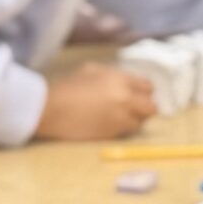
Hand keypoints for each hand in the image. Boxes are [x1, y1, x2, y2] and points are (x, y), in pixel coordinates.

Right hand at [35, 64, 158, 141]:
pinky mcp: (111, 133)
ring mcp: (119, 117)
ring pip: (140, 122)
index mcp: (120, 79)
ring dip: (134, 120)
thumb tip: (126, 82)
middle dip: (145, 108)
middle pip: (151, 107)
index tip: (139, 96)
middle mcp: (124, 98)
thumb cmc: (67, 88)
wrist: (51, 110)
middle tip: (135, 109)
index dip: (144, 92)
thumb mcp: (91, 70)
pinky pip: (126, 132)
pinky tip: (109, 124)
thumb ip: (113, 75)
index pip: (148, 87)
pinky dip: (122, 129)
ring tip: (120, 118)